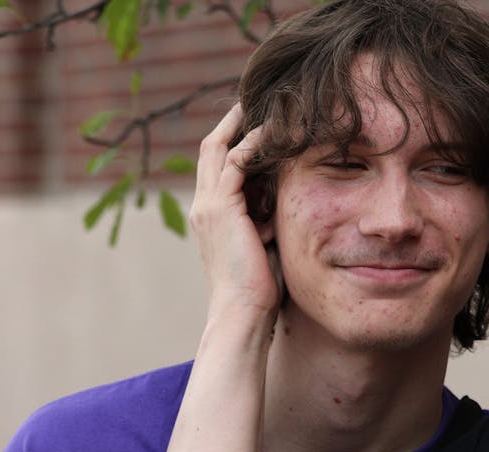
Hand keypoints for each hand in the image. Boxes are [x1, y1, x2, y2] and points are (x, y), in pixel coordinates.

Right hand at [191, 102, 282, 323]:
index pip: (217, 167)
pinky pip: (235, 162)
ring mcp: (209, 206)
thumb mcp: (265, 246)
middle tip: (254, 100)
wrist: (243, 314)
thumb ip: (268, 222)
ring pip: (218, 148)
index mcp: (211, 216)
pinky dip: (253, 143)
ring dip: (241, 125)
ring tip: (264, 105)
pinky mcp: (222, 209)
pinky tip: (273, 131)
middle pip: (210, 149)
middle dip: (231, 122)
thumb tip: (285, 208)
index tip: (256, 124)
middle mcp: (204, 206)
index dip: (233, 142)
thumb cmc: (259, 291)